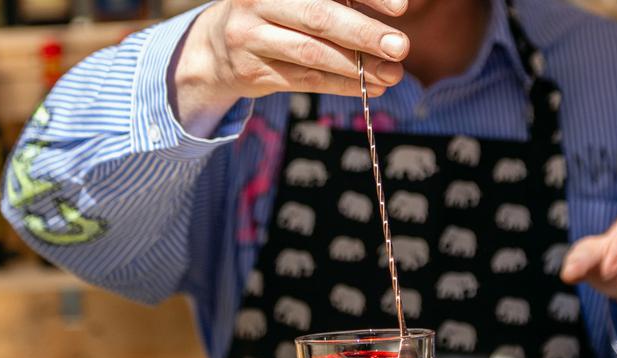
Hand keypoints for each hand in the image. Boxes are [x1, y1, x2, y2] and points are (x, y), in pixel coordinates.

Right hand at [172, 0, 408, 135]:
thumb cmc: (273, 14)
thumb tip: (391, 16)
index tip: (402, 7)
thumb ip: (336, 2)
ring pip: (311, 54)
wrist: (215, 47)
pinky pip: (304, 80)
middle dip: (364, 33)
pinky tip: (370, 88)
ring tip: (393, 75)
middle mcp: (259, 2)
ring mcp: (252, 37)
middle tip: (401, 47)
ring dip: (357, 68)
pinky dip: (341, 85)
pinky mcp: (253, 71)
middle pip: (319, 17)